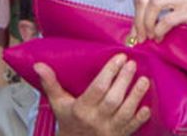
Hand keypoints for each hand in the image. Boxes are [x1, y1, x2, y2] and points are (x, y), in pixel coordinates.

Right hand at [35, 55, 150, 135]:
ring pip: (125, 113)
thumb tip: (39, 64)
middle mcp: (95, 120)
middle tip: (133, 63)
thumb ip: (51, 83)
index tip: (120, 57)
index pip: (97, 89)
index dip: (109, 72)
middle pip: (113, 99)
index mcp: (80, 109)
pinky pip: (133, 128)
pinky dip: (140, 118)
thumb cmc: (69, 120)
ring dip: (136, 96)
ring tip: (145, 79)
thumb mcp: (58, 102)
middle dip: (124, 80)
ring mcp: (109, 129)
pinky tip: (147, 106)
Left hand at [131, 0, 186, 47]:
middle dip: (137, 20)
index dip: (135, 14)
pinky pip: (166, 19)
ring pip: (152, 4)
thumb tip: (138, 28)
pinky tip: (162, 39)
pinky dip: (159, 31)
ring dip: (146, 25)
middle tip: (140, 37)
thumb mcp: (185, 10)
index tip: (136, 32)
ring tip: (151, 38)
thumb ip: (165, 12)